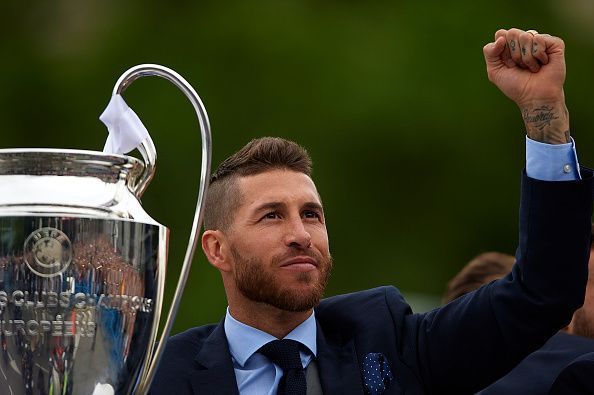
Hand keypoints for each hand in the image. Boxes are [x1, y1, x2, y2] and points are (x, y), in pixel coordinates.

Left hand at [483, 28, 569, 143]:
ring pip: (525, 36)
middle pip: (512, 33)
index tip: (508, 65)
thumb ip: (490, 52)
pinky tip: (543, 63)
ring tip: (532, 67)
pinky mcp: (554, 43)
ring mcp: (540, 40)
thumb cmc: (515, 85)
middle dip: (514, 54)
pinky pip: (539, 39)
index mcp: (510, 44)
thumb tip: (501, 37)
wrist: (534, 97)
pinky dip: (537, 55)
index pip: (501, 34)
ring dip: (526, 57)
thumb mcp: (495, 70)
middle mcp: (525, 40)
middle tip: (520, 66)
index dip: (502, 51)